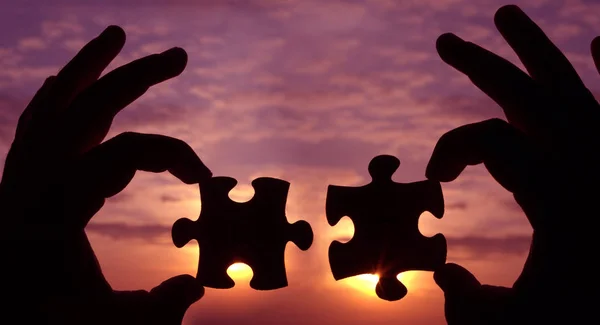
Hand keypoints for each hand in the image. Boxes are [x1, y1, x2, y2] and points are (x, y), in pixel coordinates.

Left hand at [0, 26, 210, 323]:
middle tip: (179, 56)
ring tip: (113, 34)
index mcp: (57, 202)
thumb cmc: (41, 317)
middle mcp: (35, 177)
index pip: (127, 152)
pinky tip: (68, 82)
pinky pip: (35, 123)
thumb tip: (197, 288)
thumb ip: (155, 309)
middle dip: (137, 75)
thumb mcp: (102, 322)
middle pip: (88, 106)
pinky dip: (55, 96)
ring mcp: (21, 174)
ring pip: (53, 102)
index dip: (174, 154)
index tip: (203, 177)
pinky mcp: (19, 179)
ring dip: (87, 66)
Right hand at [427, 5, 598, 323]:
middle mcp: (588, 161)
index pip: (487, 140)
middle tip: (446, 40)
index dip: (451, 149)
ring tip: (507, 14)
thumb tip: (445, 279)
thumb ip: (474, 307)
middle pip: (526, 92)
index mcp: (557, 191)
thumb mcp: (527, 321)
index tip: (437, 180)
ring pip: (570, 86)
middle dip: (481, 63)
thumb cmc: (596, 314)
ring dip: (535, 49)